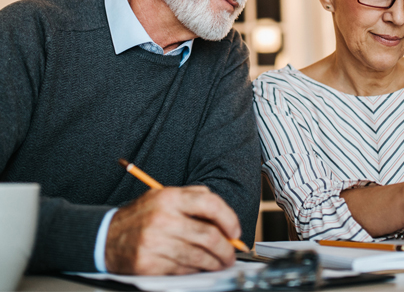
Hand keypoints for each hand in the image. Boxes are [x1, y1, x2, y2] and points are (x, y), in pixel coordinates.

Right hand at [105, 186, 241, 274]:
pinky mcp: (148, 264)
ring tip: (220, 263)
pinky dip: (196, 270)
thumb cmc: (142, 217)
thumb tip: (225, 217)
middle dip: (226, 249)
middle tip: (231, 254)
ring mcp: (154, 242)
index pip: (210, 204)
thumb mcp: (164, 197)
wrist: (104, 237)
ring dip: (215, 263)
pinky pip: (183, 270)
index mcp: (169, 197)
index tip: (235, 231)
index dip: (229, 219)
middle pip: (208, 235)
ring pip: (199, 256)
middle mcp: (162, 218)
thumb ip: (194, 199)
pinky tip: (199, 268)